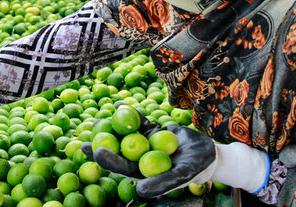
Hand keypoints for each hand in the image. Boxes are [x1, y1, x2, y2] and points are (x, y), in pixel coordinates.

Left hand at [81, 104, 269, 197]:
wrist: (209, 154)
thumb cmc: (195, 169)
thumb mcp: (181, 176)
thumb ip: (161, 184)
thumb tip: (139, 192)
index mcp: (143, 173)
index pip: (121, 166)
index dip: (107, 159)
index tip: (95, 150)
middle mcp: (141, 158)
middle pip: (118, 149)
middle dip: (102, 142)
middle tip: (86, 133)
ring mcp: (145, 144)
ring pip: (125, 134)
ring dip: (112, 126)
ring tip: (97, 117)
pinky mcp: (152, 131)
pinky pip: (139, 122)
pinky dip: (129, 114)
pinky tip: (116, 104)